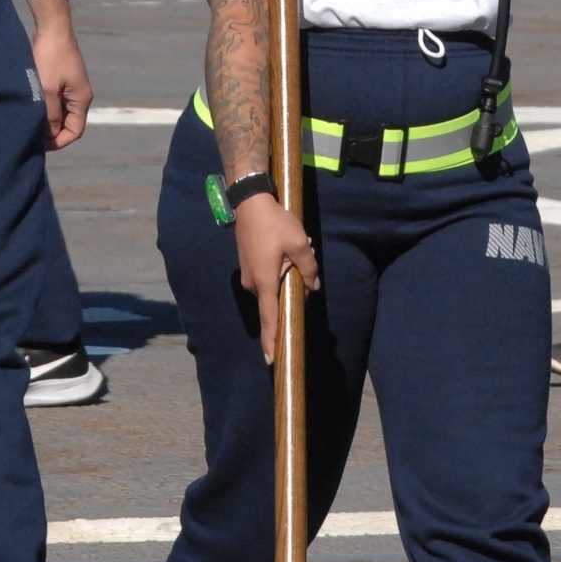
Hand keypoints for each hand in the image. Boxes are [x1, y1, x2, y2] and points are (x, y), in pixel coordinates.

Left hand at [30, 7, 91, 148]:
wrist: (52, 27)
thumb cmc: (50, 57)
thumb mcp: (47, 89)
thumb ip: (50, 113)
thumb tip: (50, 133)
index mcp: (81, 99)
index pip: (75, 131)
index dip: (59, 141)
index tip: (40, 144)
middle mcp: (80, 95)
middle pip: (69, 123)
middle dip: (52, 132)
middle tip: (32, 135)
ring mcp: (72, 86)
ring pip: (62, 112)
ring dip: (48, 119)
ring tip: (30, 122)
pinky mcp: (63, 78)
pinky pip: (57, 100)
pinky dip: (47, 107)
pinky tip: (32, 107)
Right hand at [233, 192, 319, 364]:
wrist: (249, 201)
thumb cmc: (274, 223)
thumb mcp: (300, 244)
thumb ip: (309, 268)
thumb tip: (313, 286)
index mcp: (265, 281)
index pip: (270, 317)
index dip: (272, 339)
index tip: (272, 360)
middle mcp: (253, 282)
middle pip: (277, 297)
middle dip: (292, 286)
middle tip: (302, 257)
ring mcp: (247, 273)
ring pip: (273, 283)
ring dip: (287, 271)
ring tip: (295, 246)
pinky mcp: (248, 264)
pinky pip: (267, 274)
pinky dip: (279, 266)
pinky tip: (285, 245)